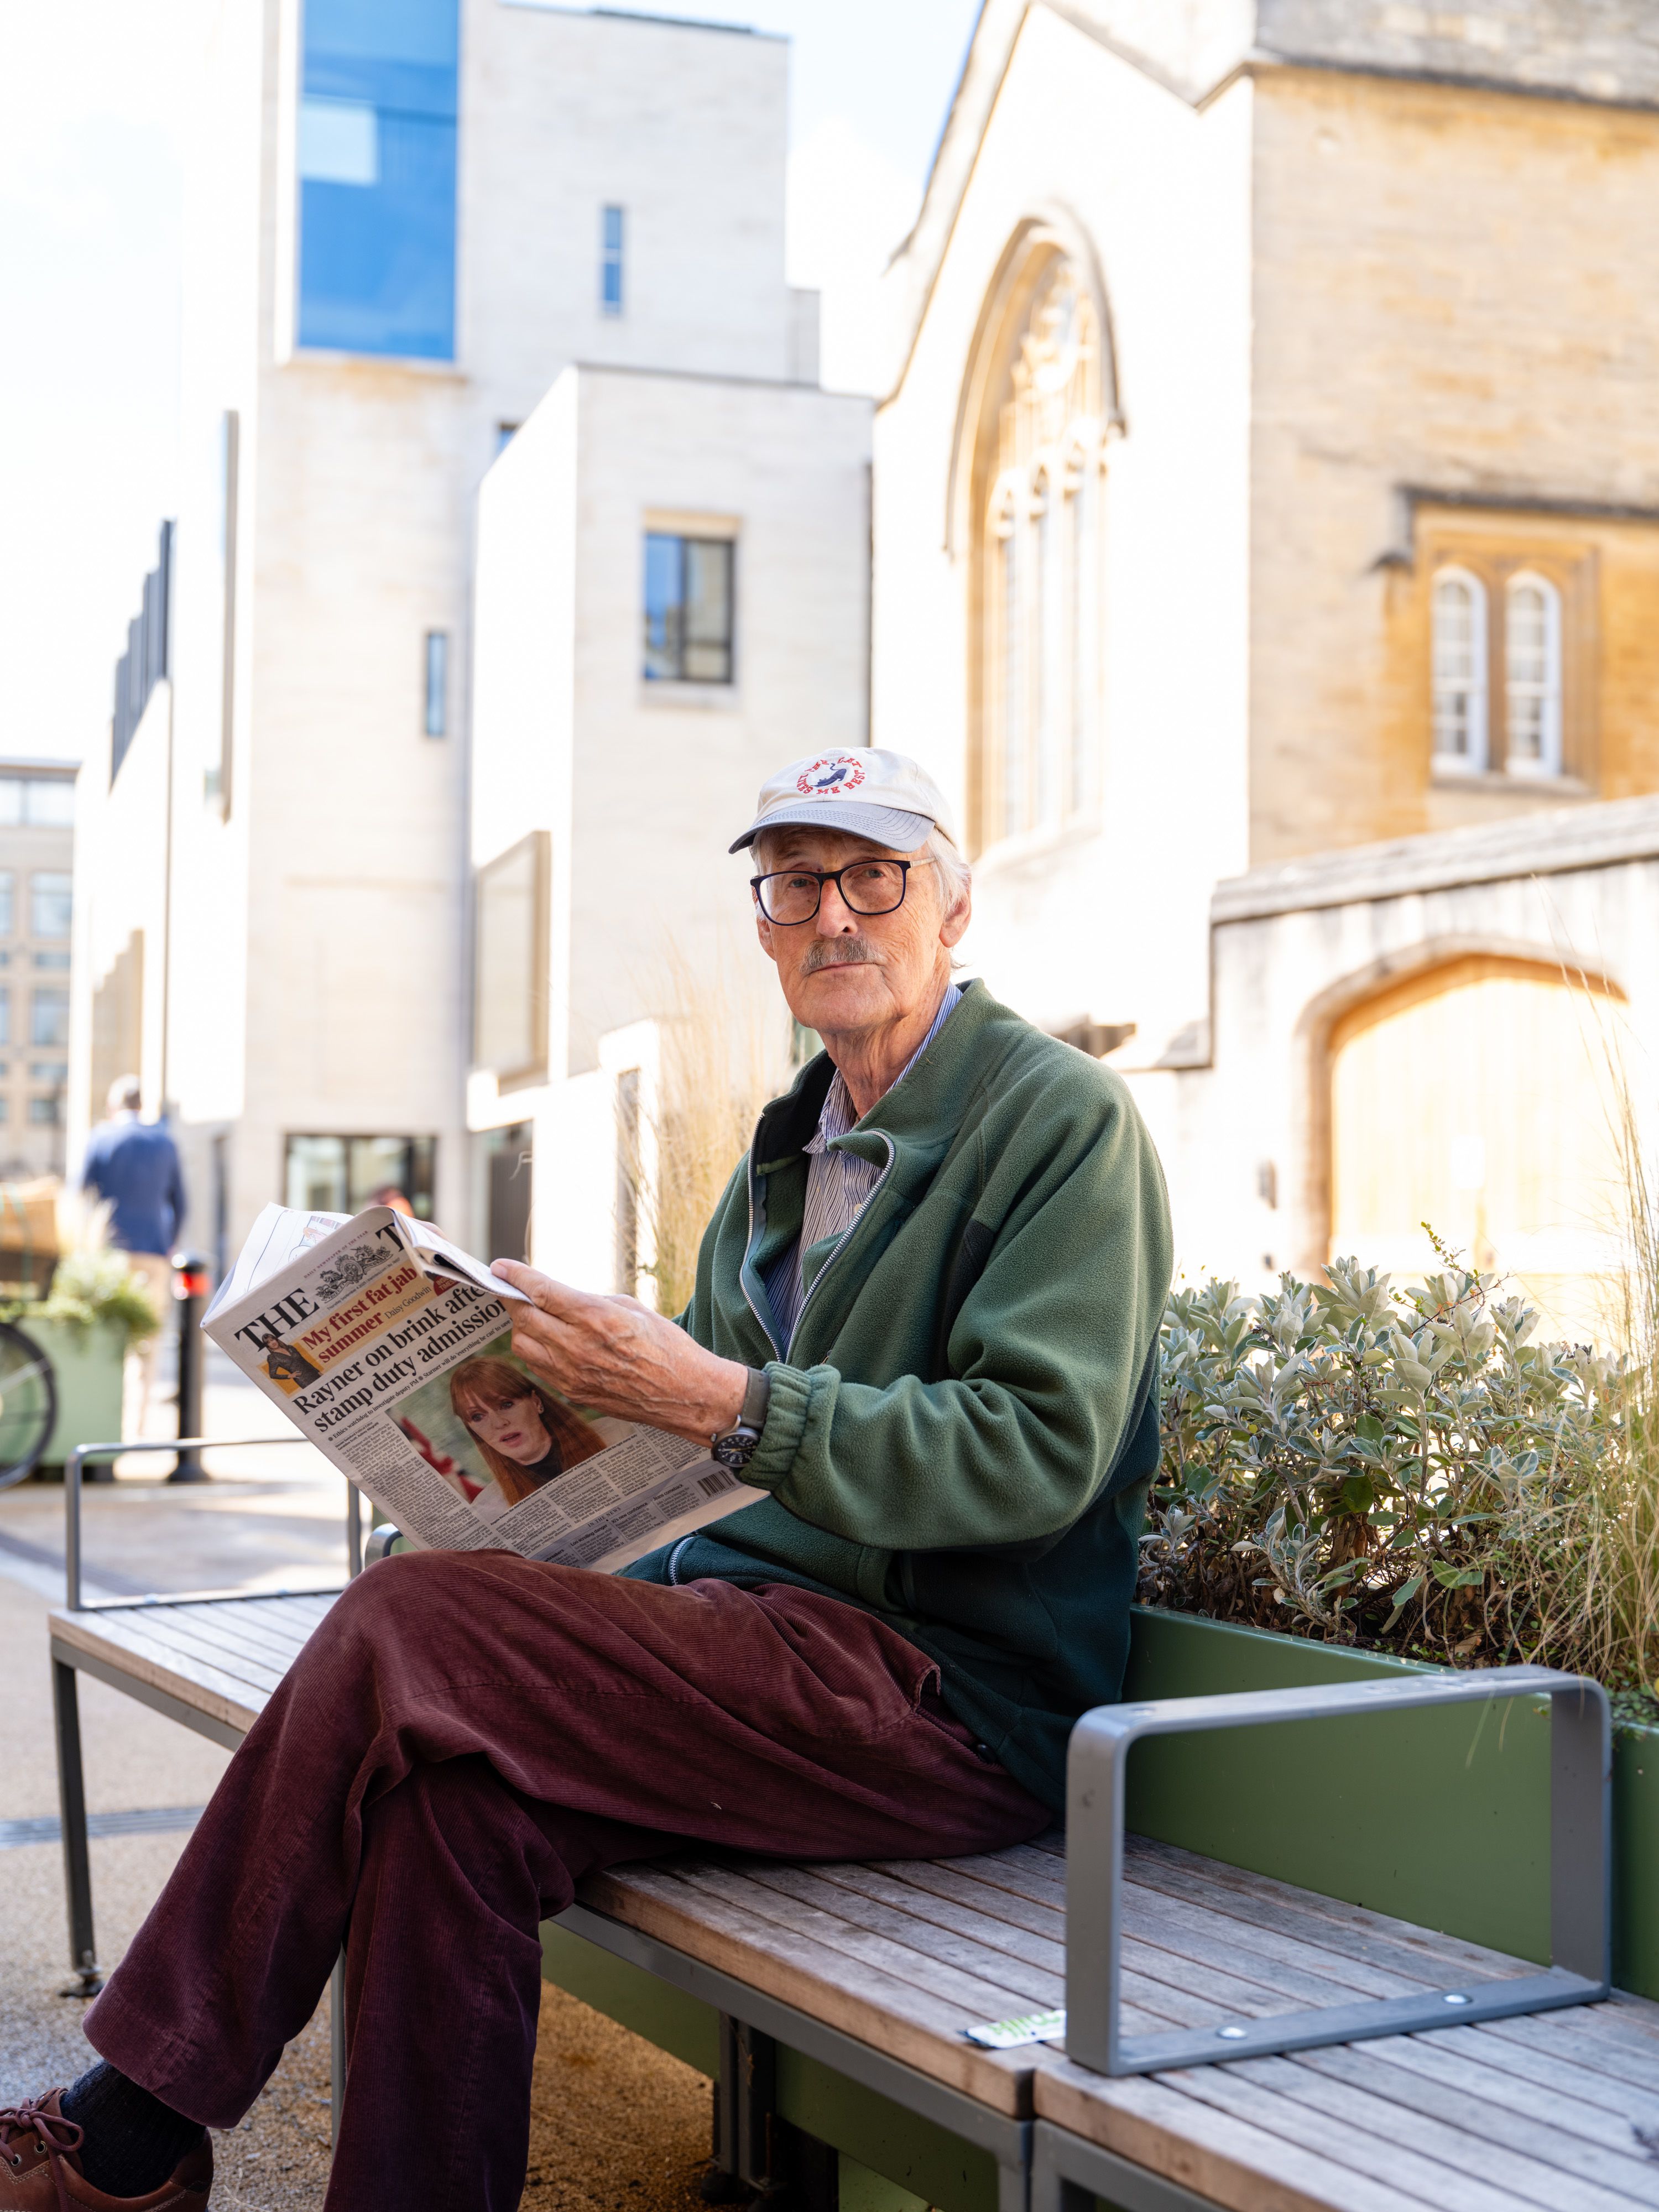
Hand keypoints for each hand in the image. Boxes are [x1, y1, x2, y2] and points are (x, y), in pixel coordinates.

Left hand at [490, 1261, 748, 1445]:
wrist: (686, 1394)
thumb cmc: (668, 1347)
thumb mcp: (632, 1308)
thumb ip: (590, 1302)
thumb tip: (560, 1298)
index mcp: (596, 1318)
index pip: (541, 1292)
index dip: (516, 1277)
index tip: (500, 1267)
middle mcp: (578, 1347)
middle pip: (524, 1318)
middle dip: (513, 1300)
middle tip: (511, 1289)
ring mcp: (572, 1374)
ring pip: (523, 1345)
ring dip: (523, 1327)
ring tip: (533, 1316)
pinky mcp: (574, 1393)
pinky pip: (538, 1367)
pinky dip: (536, 1350)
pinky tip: (549, 1342)